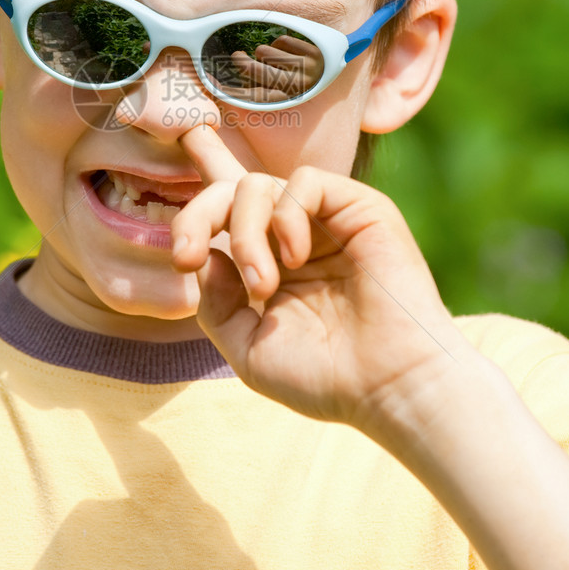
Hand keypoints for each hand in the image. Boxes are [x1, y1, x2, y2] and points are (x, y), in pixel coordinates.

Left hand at [171, 124, 465, 434]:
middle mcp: (296, 235)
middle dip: (196, 215)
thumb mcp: (250, 349)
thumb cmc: (327, 377)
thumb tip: (204, 255)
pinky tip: (296, 258)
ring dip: (244, 233)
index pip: (228, 209)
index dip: (199, 189)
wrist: (389, 387)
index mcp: (271, 263)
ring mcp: (327, 219)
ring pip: (257, 184)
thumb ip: (216, 304)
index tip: (179, 243)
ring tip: (263, 285)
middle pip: (229, 190)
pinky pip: (304, 181)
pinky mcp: (359, 206)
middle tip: (186, 257)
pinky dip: (285, 215)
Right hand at [220, 35, 323, 101]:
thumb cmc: (299, 82)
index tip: (214, 81)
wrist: (336, 65)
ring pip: (265, 52)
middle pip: (253, 70)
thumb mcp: (280, 94)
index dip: (230, 90)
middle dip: (240, 62)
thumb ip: (254, 90)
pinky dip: (281, 43)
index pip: (252, 98)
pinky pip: (281, 40)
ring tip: (275, 58)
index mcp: (288, 102)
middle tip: (237, 57)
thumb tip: (220, 87)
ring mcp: (307, 68)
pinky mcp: (314, 51)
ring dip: (266, 52)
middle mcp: (297, 88)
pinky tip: (291, 50)